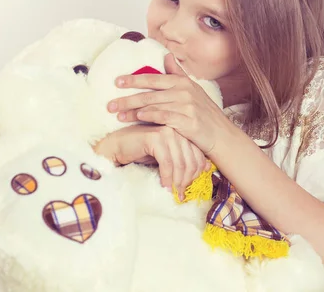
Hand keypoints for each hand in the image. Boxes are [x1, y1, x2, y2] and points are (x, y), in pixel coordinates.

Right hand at [92, 124, 209, 199]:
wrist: (116, 146)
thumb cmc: (142, 151)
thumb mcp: (168, 156)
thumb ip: (185, 158)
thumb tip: (207, 168)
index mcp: (183, 131)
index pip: (199, 156)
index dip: (196, 175)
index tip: (188, 188)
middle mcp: (177, 129)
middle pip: (191, 160)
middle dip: (187, 180)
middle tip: (180, 194)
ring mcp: (166, 132)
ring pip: (180, 163)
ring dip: (177, 181)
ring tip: (173, 192)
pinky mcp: (155, 138)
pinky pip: (167, 163)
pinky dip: (167, 177)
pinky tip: (164, 185)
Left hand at [107, 53, 230, 154]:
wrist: (221, 135)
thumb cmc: (204, 114)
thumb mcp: (193, 90)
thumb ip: (177, 73)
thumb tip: (167, 55)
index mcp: (182, 82)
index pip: (153, 78)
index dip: (133, 79)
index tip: (116, 82)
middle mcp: (184, 91)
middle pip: (148, 94)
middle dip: (126, 98)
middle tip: (109, 105)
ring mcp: (186, 106)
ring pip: (152, 106)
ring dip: (132, 111)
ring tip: (117, 115)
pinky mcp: (187, 121)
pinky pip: (162, 117)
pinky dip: (148, 117)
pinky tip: (136, 119)